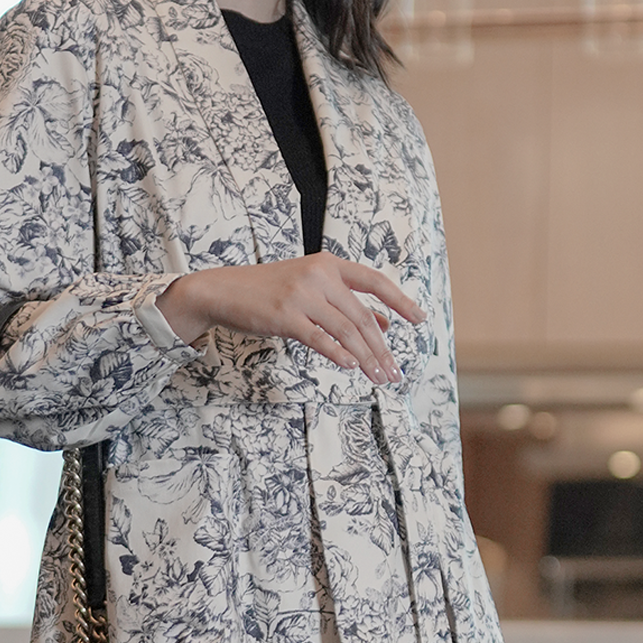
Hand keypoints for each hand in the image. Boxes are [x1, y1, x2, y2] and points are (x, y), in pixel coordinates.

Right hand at [156, 251, 426, 384]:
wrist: (223, 291)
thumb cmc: (268, 292)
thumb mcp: (310, 289)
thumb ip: (345, 303)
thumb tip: (386, 323)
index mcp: (328, 264)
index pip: (374, 281)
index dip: (400, 300)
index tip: (420, 320)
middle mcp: (318, 275)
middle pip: (362, 316)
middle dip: (382, 348)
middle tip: (394, 372)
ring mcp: (302, 295)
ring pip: (346, 331)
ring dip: (367, 358)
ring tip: (379, 378)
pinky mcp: (285, 316)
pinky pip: (320, 339)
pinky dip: (339, 354)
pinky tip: (351, 367)